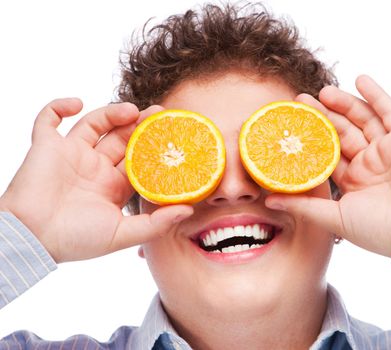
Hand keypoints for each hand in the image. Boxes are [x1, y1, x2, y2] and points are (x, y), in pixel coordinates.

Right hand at [0, 99, 192, 262]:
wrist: (31, 239)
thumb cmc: (75, 240)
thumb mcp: (121, 235)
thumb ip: (155, 224)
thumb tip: (189, 209)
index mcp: (113, 186)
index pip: (139, 159)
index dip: (155, 147)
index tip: (172, 134)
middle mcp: (95, 167)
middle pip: (121, 138)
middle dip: (140, 124)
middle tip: (159, 114)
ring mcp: (71, 154)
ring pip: (94, 123)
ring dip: (112, 112)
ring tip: (131, 110)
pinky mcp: (46, 146)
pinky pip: (49, 119)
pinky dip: (59, 106)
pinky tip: (77, 104)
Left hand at [266, 75, 390, 257]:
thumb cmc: (379, 232)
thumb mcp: (334, 218)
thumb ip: (303, 206)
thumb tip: (268, 201)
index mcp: (354, 181)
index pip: (328, 153)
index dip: (310, 138)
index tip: (291, 125)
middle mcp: (370, 163)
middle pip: (343, 132)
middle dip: (322, 116)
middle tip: (301, 101)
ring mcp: (388, 149)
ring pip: (362, 119)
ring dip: (344, 103)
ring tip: (322, 92)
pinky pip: (390, 112)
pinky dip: (376, 95)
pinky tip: (360, 79)